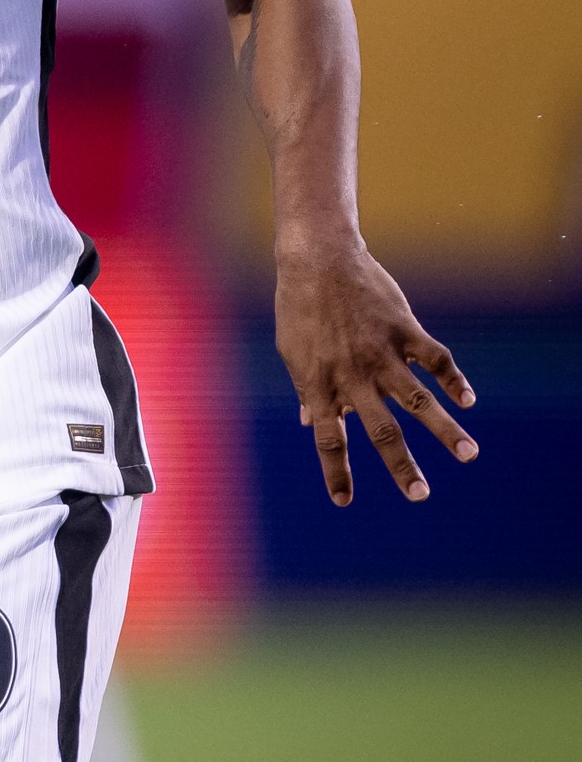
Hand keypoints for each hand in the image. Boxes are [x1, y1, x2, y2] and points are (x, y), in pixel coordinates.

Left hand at [273, 233, 476, 507]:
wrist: (318, 260)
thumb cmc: (299, 308)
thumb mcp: (293, 351)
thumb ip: (307, 388)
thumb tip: (309, 421)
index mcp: (319, 384)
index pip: (327, 439)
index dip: (335, 471)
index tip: (343, 501)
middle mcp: (352, 375)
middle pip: (380, 430)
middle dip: (401, 466)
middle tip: (420, 495)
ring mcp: (380, 352)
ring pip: (417, 399)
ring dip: (444, 430)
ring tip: (468, 455)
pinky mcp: (404, 329)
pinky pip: (435, 359)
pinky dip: (454, 380)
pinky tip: (468, 401)